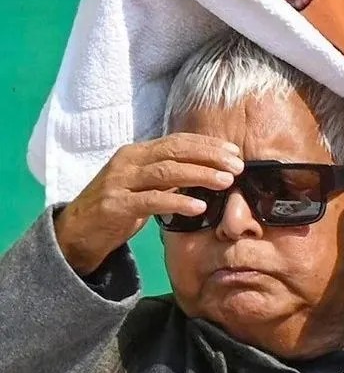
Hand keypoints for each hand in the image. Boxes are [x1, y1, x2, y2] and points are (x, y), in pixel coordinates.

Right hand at [54, 135, 242, 274]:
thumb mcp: (146, 185)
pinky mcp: (116, 205)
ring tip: (226, 182)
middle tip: (237, 166)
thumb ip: (171, 177)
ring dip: (200, 175)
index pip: (177, 141)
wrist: (79, 230)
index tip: (234, 152)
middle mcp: (128, 162)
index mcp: (137, 153)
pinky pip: (151, 201)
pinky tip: (199, 207)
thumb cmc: (120, 206)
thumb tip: (210, 173)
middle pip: (174, 152)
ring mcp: (120, 182)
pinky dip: (178, 202)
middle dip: (209, 156)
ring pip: (166, 172)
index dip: (207, 145)